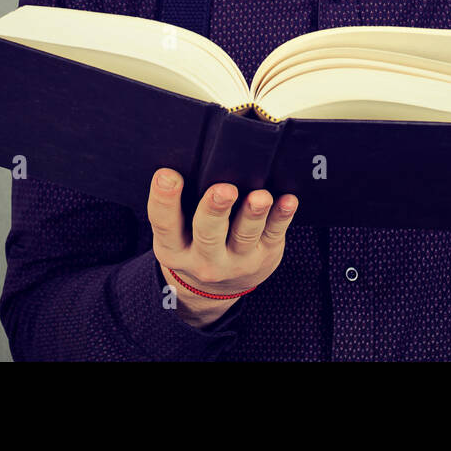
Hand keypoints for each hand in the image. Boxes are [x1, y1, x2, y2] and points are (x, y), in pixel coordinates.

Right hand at [148, 167, 297, 324]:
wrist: (216, 289)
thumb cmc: (194, 245)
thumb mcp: (176, 235)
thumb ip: (180, 206)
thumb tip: (191, 160)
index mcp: (174, 249)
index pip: (164, 223)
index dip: (163, 198)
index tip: (167, 174)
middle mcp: (204, 259)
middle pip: (208, 233)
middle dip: (215, 209)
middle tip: (223, 190)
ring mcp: (236, 261)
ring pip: (244, 235)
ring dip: (253, 214)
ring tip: (260, 197)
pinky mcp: (264, 256)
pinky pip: (274, 234)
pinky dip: (281, 217)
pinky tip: (287, 201)